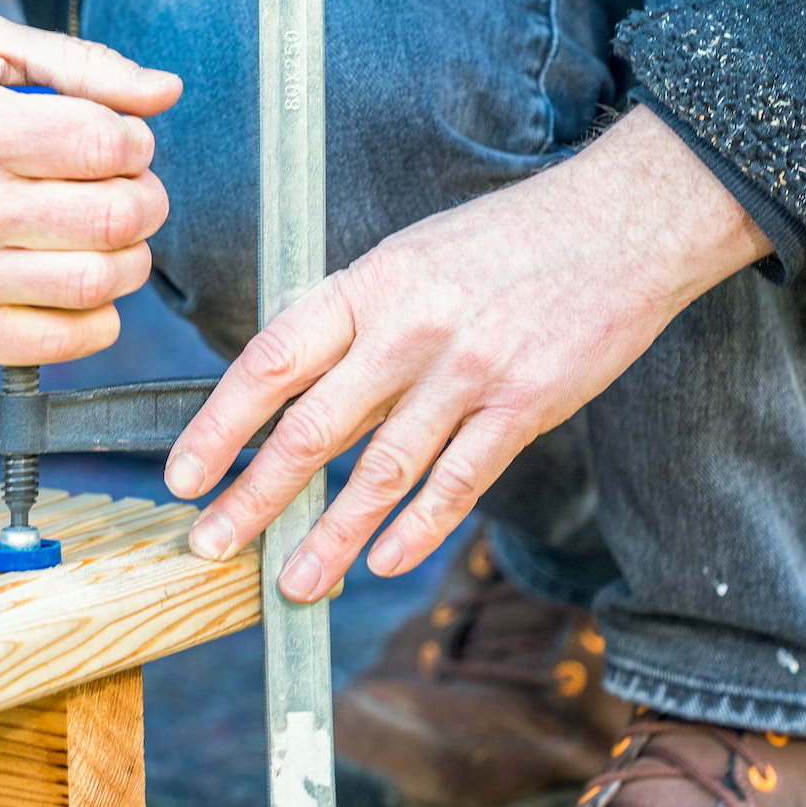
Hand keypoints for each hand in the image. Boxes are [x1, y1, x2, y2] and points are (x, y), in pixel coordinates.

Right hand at [0, 14, 180, 364]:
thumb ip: (83, 63)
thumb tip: (166, 92)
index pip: (107, 145)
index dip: (137, 144)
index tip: (122, 145)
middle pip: (113, 217)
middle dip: (147, 201)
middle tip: (131, 192)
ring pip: (98, 281)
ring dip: (131, 259)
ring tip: (112, 238)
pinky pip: (64, 341)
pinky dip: (98, 317)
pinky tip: (81, 285)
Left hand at [163, 108, 772, 599]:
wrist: (620, 223)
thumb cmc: (501, 243)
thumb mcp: (406, 260)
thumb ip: (351, 326)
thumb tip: (291, 394)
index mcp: (366, 287)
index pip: (270, 362)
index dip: (220, 426)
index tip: (185, 476)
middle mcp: (407, 331)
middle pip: (311, 430)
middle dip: (255, 498)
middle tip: (213, 547)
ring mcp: (467, 372)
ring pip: (380, 471)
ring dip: (329, 536)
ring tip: (294, 583)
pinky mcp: (524, 406)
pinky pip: (457, 482)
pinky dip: (416, 530)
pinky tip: (382, 563)